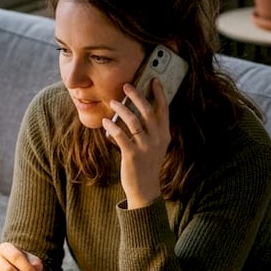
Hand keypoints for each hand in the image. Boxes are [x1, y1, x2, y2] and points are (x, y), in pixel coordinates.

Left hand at [103, 77, 168, 207]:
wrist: (145, 189)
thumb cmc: (147, 165)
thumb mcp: (155, 146)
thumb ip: (152, 130)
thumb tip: (140, 110)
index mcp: (164, 135)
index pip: (164, 110)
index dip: (159, 94)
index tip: (153, 80)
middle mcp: (157, 139)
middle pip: (148, 112)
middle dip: (137, 96)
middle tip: (126, 86)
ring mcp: (145, 148)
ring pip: (133, 121)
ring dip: (121, 109)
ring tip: (112, 102)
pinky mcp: (132, 156)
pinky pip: (120, 136)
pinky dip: (112, 127)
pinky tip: (105, 121)